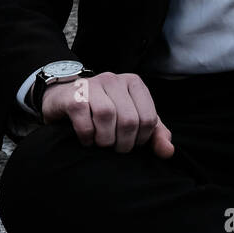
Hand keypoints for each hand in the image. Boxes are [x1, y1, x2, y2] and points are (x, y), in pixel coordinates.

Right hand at [41, 72, 174, 157]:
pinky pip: (84, 120)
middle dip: (123, 143)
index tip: (132, 144)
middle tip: (115, 148)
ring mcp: (92, 85)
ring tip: (102, 144)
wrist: (64, 98)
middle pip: (129, 119)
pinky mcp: (73, 96)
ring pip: (107, 116)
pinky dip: (87, 137)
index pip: (149, 118)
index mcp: (134, 83)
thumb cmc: (104, 110)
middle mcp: (114, 80)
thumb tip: (168, 152)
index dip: (142, 139)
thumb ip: (155, 134)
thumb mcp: (133, 118)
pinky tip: (87, 140)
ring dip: (105, 140)